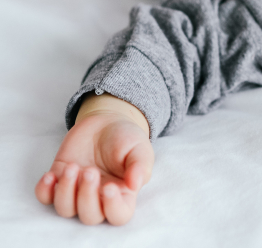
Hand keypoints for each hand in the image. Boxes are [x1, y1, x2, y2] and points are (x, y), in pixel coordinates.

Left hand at [35, 94, 153, 225]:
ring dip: (65, 192)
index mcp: (123, 194)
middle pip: (90, 216)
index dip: (112, 208)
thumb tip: (135, 184)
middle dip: (86, 197)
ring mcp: (77, 191)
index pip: (119, 215)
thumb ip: (140, 166)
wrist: (106, 121)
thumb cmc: (127, 138)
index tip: (109, 187)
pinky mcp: (59, 180)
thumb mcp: (140, 148)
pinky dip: (44, 191)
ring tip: (72, 167)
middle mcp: (99, 198)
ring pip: (66, 210)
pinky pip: (45, 198)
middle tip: (90, 171)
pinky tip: (50, 175)